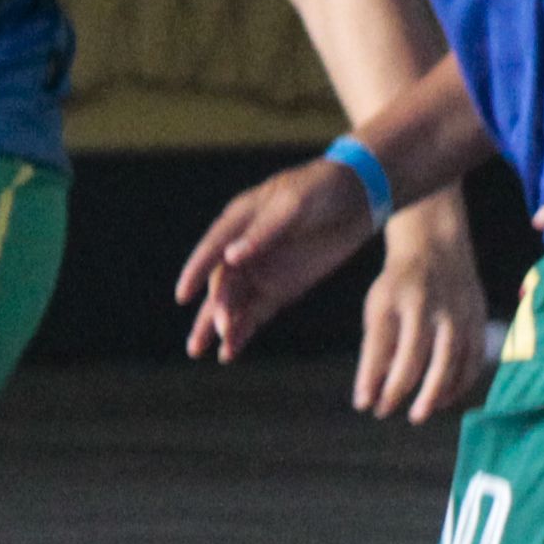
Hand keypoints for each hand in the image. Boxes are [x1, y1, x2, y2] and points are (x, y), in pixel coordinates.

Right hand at [177, 157, 376, 364]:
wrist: (359, 198)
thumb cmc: (322, 189)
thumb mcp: (295, 204)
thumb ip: (264, 232)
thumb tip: (231, 258)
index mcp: (240, 219)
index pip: (213, 247)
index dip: (197, 270)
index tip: (183, 294)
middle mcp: (243, 248)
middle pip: (222, 282)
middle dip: (217, 306)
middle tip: (219, 328)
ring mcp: (261, 271)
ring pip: (232, 303)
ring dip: (218, 326)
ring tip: (201, 351)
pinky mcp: (279, 290)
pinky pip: (255, 314)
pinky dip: (242, 332)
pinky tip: (228, 353)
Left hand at [354, 204, 491, 420]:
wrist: (437, 245)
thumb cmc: (399, 285)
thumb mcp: (379, 307)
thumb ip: (376, 349)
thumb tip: (371, 395)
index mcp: (397, 299)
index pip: (381, 346)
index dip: (371, 379)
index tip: (364, 405)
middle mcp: (429, 305)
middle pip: (416, 356)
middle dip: (401, 390)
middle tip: (388, 413)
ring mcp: (458, 312)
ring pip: (449, 361)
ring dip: (434, 394)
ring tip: (419, 413)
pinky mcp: (478, 319)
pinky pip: (473, 359)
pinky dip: (460, 383)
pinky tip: (444, 398)